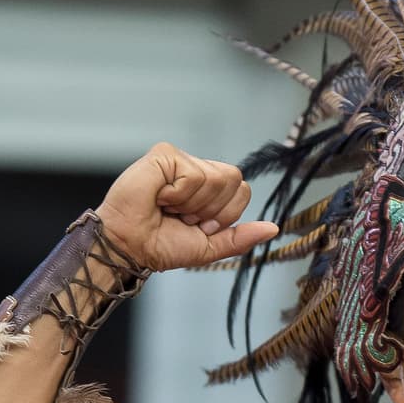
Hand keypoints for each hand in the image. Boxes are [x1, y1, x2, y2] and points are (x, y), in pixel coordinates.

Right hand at [96, 144, 279, 270]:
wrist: (130, 247)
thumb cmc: (160, 245)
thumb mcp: (208, 247)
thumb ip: (240, 237)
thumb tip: (273, 228)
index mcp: (210, 188)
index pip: (243, 190)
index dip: (225, 214)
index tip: (198, 226)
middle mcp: (198, 170)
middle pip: (234, 180)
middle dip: (211, 209)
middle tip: (182, 217)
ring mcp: (181, 160)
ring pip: (216, 178)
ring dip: (192, 204)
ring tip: (168, 207)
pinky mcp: (164, 154)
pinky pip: (193, 175)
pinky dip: (177, 195)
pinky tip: (159, 197)